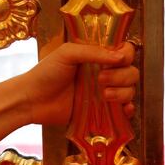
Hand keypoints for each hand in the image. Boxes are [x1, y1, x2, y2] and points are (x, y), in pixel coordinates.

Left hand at [21, 41, 137, 125]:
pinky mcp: (102, 112)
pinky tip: (123, 109)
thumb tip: (120, 57)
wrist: (32, 100)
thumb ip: (93, 52)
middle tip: (101, 80)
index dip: (127, 55)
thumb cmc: (46, 73)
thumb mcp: (67, 53)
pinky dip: (128, 109)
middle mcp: (105, 73)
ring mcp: (104, 93)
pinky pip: (124, 111)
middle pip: (131, 72)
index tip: (119, 59)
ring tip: (104, 95)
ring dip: (123, 92)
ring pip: (130, 91)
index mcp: (98, 57)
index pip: (125, 52)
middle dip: (122, 76)